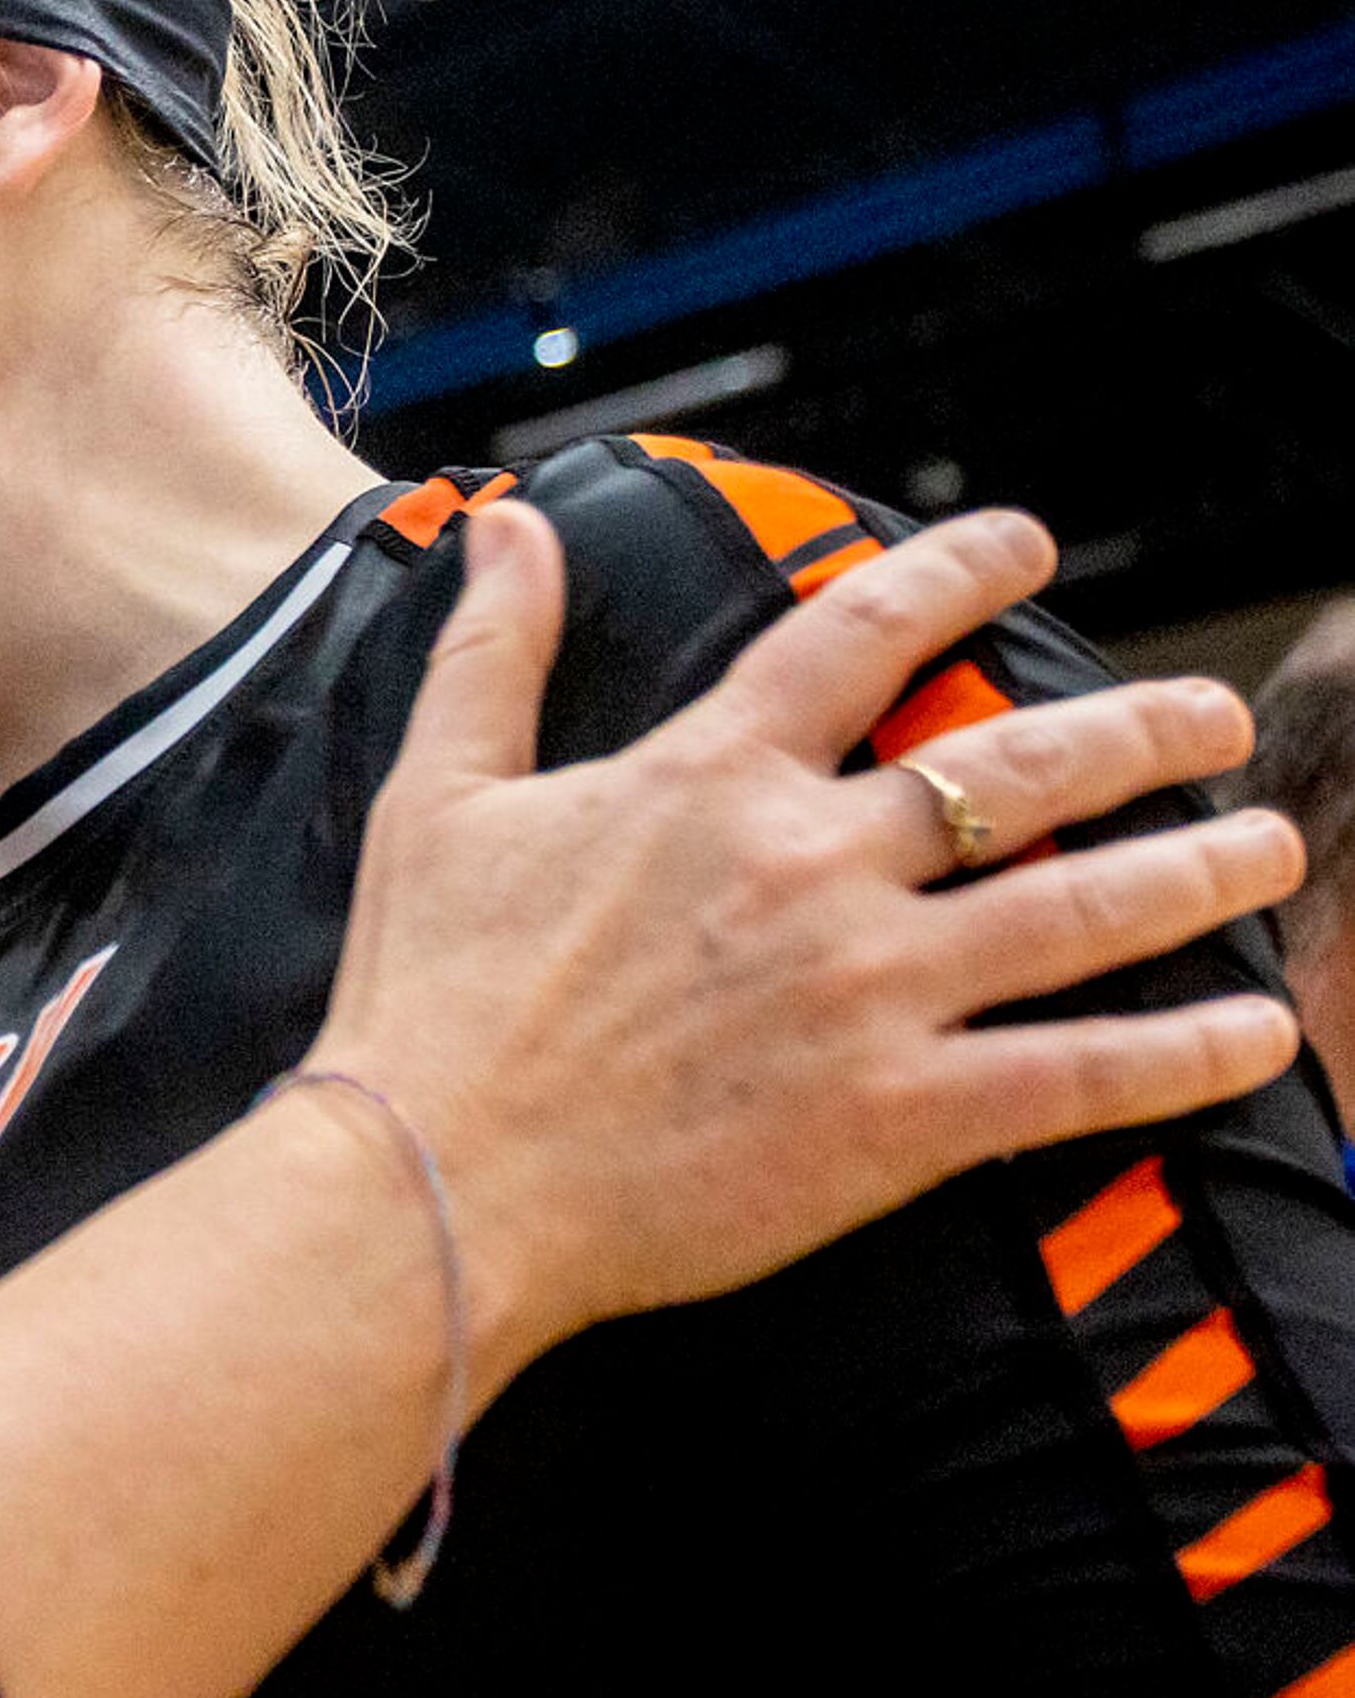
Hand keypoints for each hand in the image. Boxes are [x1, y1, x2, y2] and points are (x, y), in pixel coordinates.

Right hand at [322, 502, 1301, 1371]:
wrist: (435, 1178)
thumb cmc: (426, 991)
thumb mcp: (439, 793)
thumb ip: (493, 649)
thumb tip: (507, 519)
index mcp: (706, 778)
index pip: (860, 636)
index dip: (955, 571)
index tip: (1027, 542)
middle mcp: (808, 866)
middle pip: (1017, 767)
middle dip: (1142, 731)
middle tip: (1216, 715)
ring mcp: (864, 992)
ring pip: (1078, 908)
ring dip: (1197, 874)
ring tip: (1271, 848)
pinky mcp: (894, 1118)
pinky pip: (1076, 1075)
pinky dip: (1182, 1055)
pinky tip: (1256, 1037)